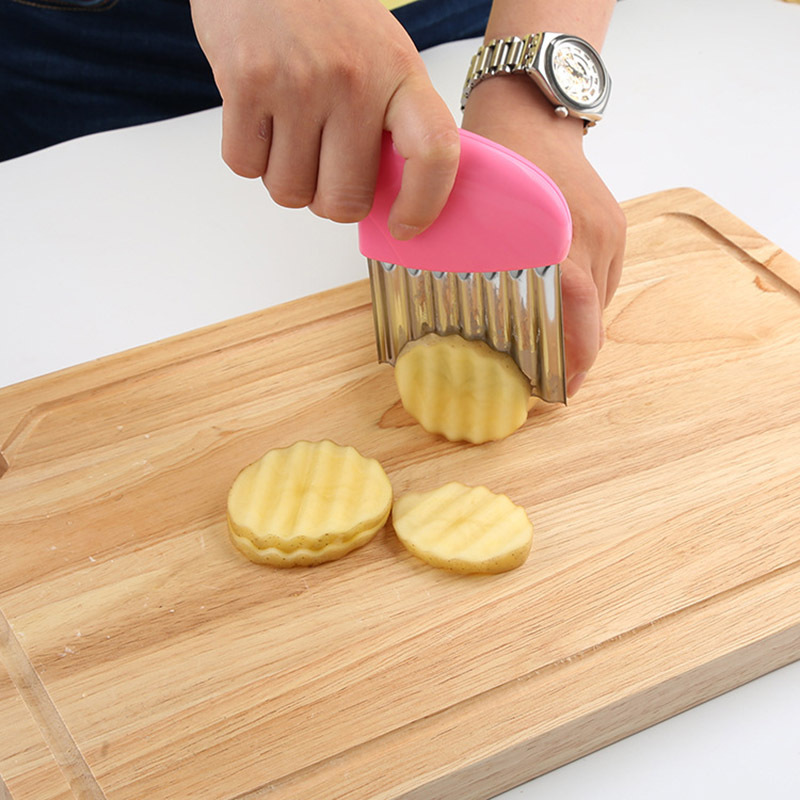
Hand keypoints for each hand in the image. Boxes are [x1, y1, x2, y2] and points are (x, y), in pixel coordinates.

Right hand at [189, 0, 459, 238]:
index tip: (404, 226)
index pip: (434, 153)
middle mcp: (353, 80)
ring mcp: (297, 83)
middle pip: (345, 200)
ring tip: (289, 133)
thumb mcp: (382, 56)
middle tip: (325, 170)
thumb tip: (385, 200)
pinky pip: (246, 166)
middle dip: (331, 201)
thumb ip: (391, 123)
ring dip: (287, 179)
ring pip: (290, 192)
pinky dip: (250, 156)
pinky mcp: (245, 82)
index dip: (424, 204)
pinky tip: (260, 118)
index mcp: (400, 74)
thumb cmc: (327, 14)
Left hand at [462, 75, 625, 396]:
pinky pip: (604, 276)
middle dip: (579, 356)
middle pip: (593, 317)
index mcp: (560, 241)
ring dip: (579, 327)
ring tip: (553, 348)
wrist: (532, 112)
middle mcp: (592, 238)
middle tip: (557, 383)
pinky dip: (584, 298)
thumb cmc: (498, 158)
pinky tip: (560, 305)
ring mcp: (608, 230)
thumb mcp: (476, 213)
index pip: (578, 317)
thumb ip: (468, 261)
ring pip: (600, 300)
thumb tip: (446, 309)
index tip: (561, 393)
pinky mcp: (614, 223)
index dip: (574, 362)